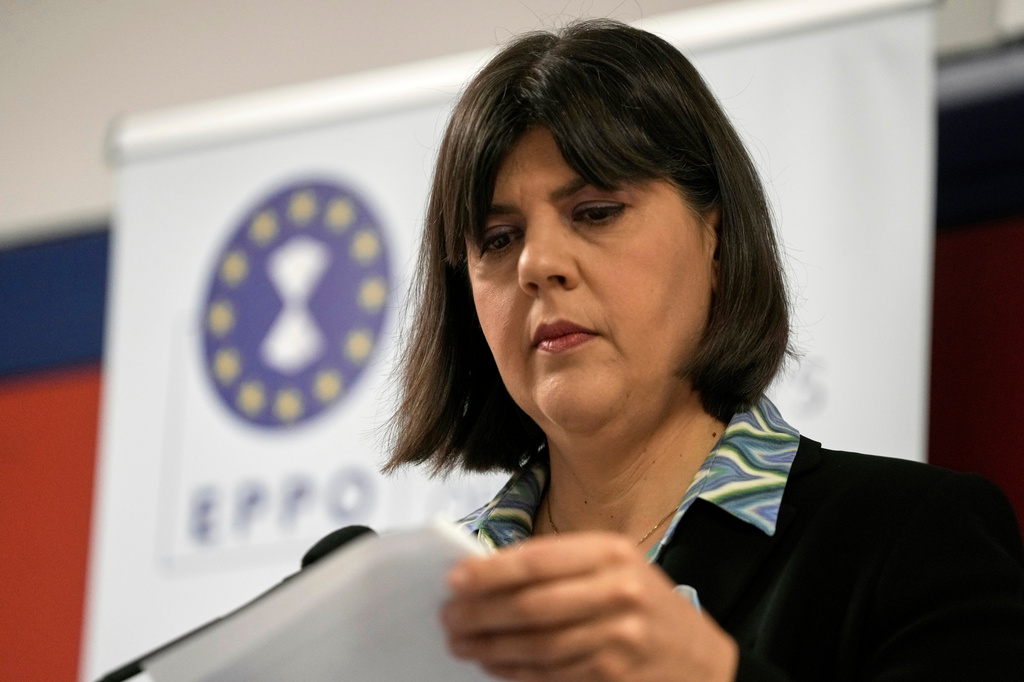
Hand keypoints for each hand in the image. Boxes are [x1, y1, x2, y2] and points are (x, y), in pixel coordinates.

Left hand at [442, 532, 737, 680]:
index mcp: (611, 552)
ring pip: (537, 646)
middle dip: (481, 614)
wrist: (700, 655)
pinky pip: (552, 675)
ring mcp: (620, 637)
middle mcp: (618, 591)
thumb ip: (559, 567)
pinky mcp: (614, 675)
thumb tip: (485, 576)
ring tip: (463, 644)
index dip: (490, 572)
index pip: (537, 560)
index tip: (453, 580)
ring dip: (491, 648)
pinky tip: (495, 665)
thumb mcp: (613, 566)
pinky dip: (516, 672)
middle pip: (532, 606)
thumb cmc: (643, 603)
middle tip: (448, 618)